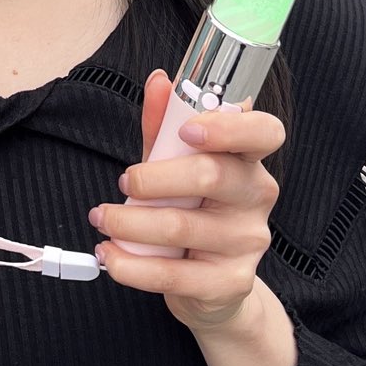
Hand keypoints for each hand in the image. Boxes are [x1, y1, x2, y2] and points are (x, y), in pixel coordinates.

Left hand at [89, 71, 284, 333]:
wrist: (211, 284)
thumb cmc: (192, 209)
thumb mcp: (176, 163)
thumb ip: (166, 125)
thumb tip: (158, 81)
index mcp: (249, 157)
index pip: (263, 131)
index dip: (228, 127)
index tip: (187, 129)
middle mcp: (256, 196)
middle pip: (211, 175)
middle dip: (155, 176)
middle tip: (123, 182)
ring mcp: (247, 241)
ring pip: (182, 226)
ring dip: (129, 222)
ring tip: (102, 218)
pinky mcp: (229, 282)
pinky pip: (173, 274)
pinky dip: (131, 265)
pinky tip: (110, 255)